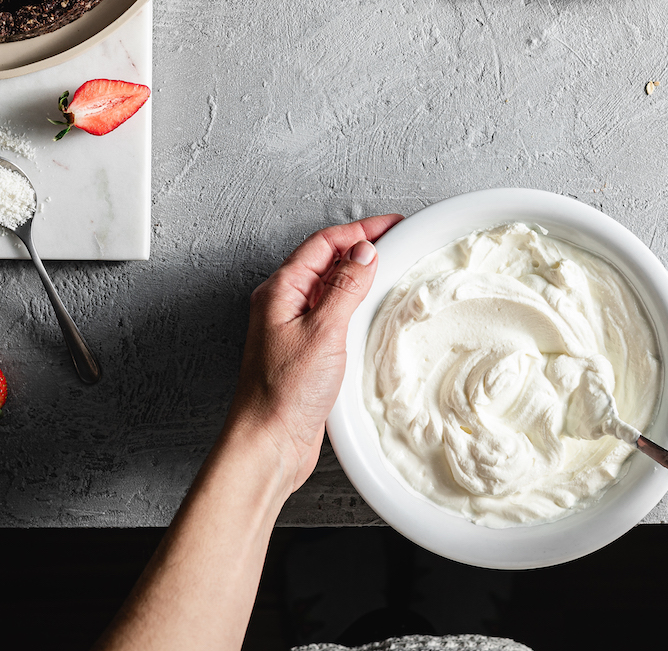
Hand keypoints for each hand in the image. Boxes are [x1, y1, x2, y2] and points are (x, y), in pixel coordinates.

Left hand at [229, 214, 402, 493]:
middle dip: (361, 246)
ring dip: (359, 275)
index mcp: (280, 291)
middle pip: (326, 260)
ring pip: (330, 287)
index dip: (360, 230)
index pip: (323, 243)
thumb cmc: (283, 394)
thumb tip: (363, 253)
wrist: (269, 443)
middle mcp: (283, 305)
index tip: (392, 225)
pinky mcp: (305, 351)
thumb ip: (344, 289)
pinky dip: (355, 304)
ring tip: (391, 268)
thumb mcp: (323, 333)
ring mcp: (293, 327)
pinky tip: (372, 311)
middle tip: (397, 241)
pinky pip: (333, 314)